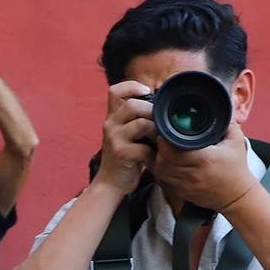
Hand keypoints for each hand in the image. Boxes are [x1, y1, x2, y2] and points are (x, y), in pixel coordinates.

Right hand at [91, 81, 154, 196]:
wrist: (111, 182)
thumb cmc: (124, 156)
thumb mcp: (125, 133)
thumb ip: (136, 119)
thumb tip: (160, 106)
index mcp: (112, 117)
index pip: (115, 90)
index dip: (132, 86)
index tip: (147, 92)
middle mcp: (110, 124)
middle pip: (132, 105)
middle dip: (151, 111)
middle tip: (158, 123)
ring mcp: (115, 139)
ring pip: (141, 123)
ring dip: (155, 130)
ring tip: (158, 139)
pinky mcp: (121, 153)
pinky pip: (144, 146)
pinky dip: (153, 152)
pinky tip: (152, 157)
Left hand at [153, 122, 257, 214]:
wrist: (237, 196)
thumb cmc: (236, 168)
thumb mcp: (236, 141)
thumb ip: (227, 122)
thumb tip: (220, 106)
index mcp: (204, 159)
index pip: (173, 149)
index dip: (166, 138)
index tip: (168, 130)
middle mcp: (192, 174)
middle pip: (163, 158)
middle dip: (160, 146)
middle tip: (163, 137)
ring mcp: (185, 185)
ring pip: (159, 170)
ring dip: (158, 158)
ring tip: (164, 148)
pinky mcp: (181, 192)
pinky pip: (162, 179)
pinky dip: (161, 169)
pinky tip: (165, 161)